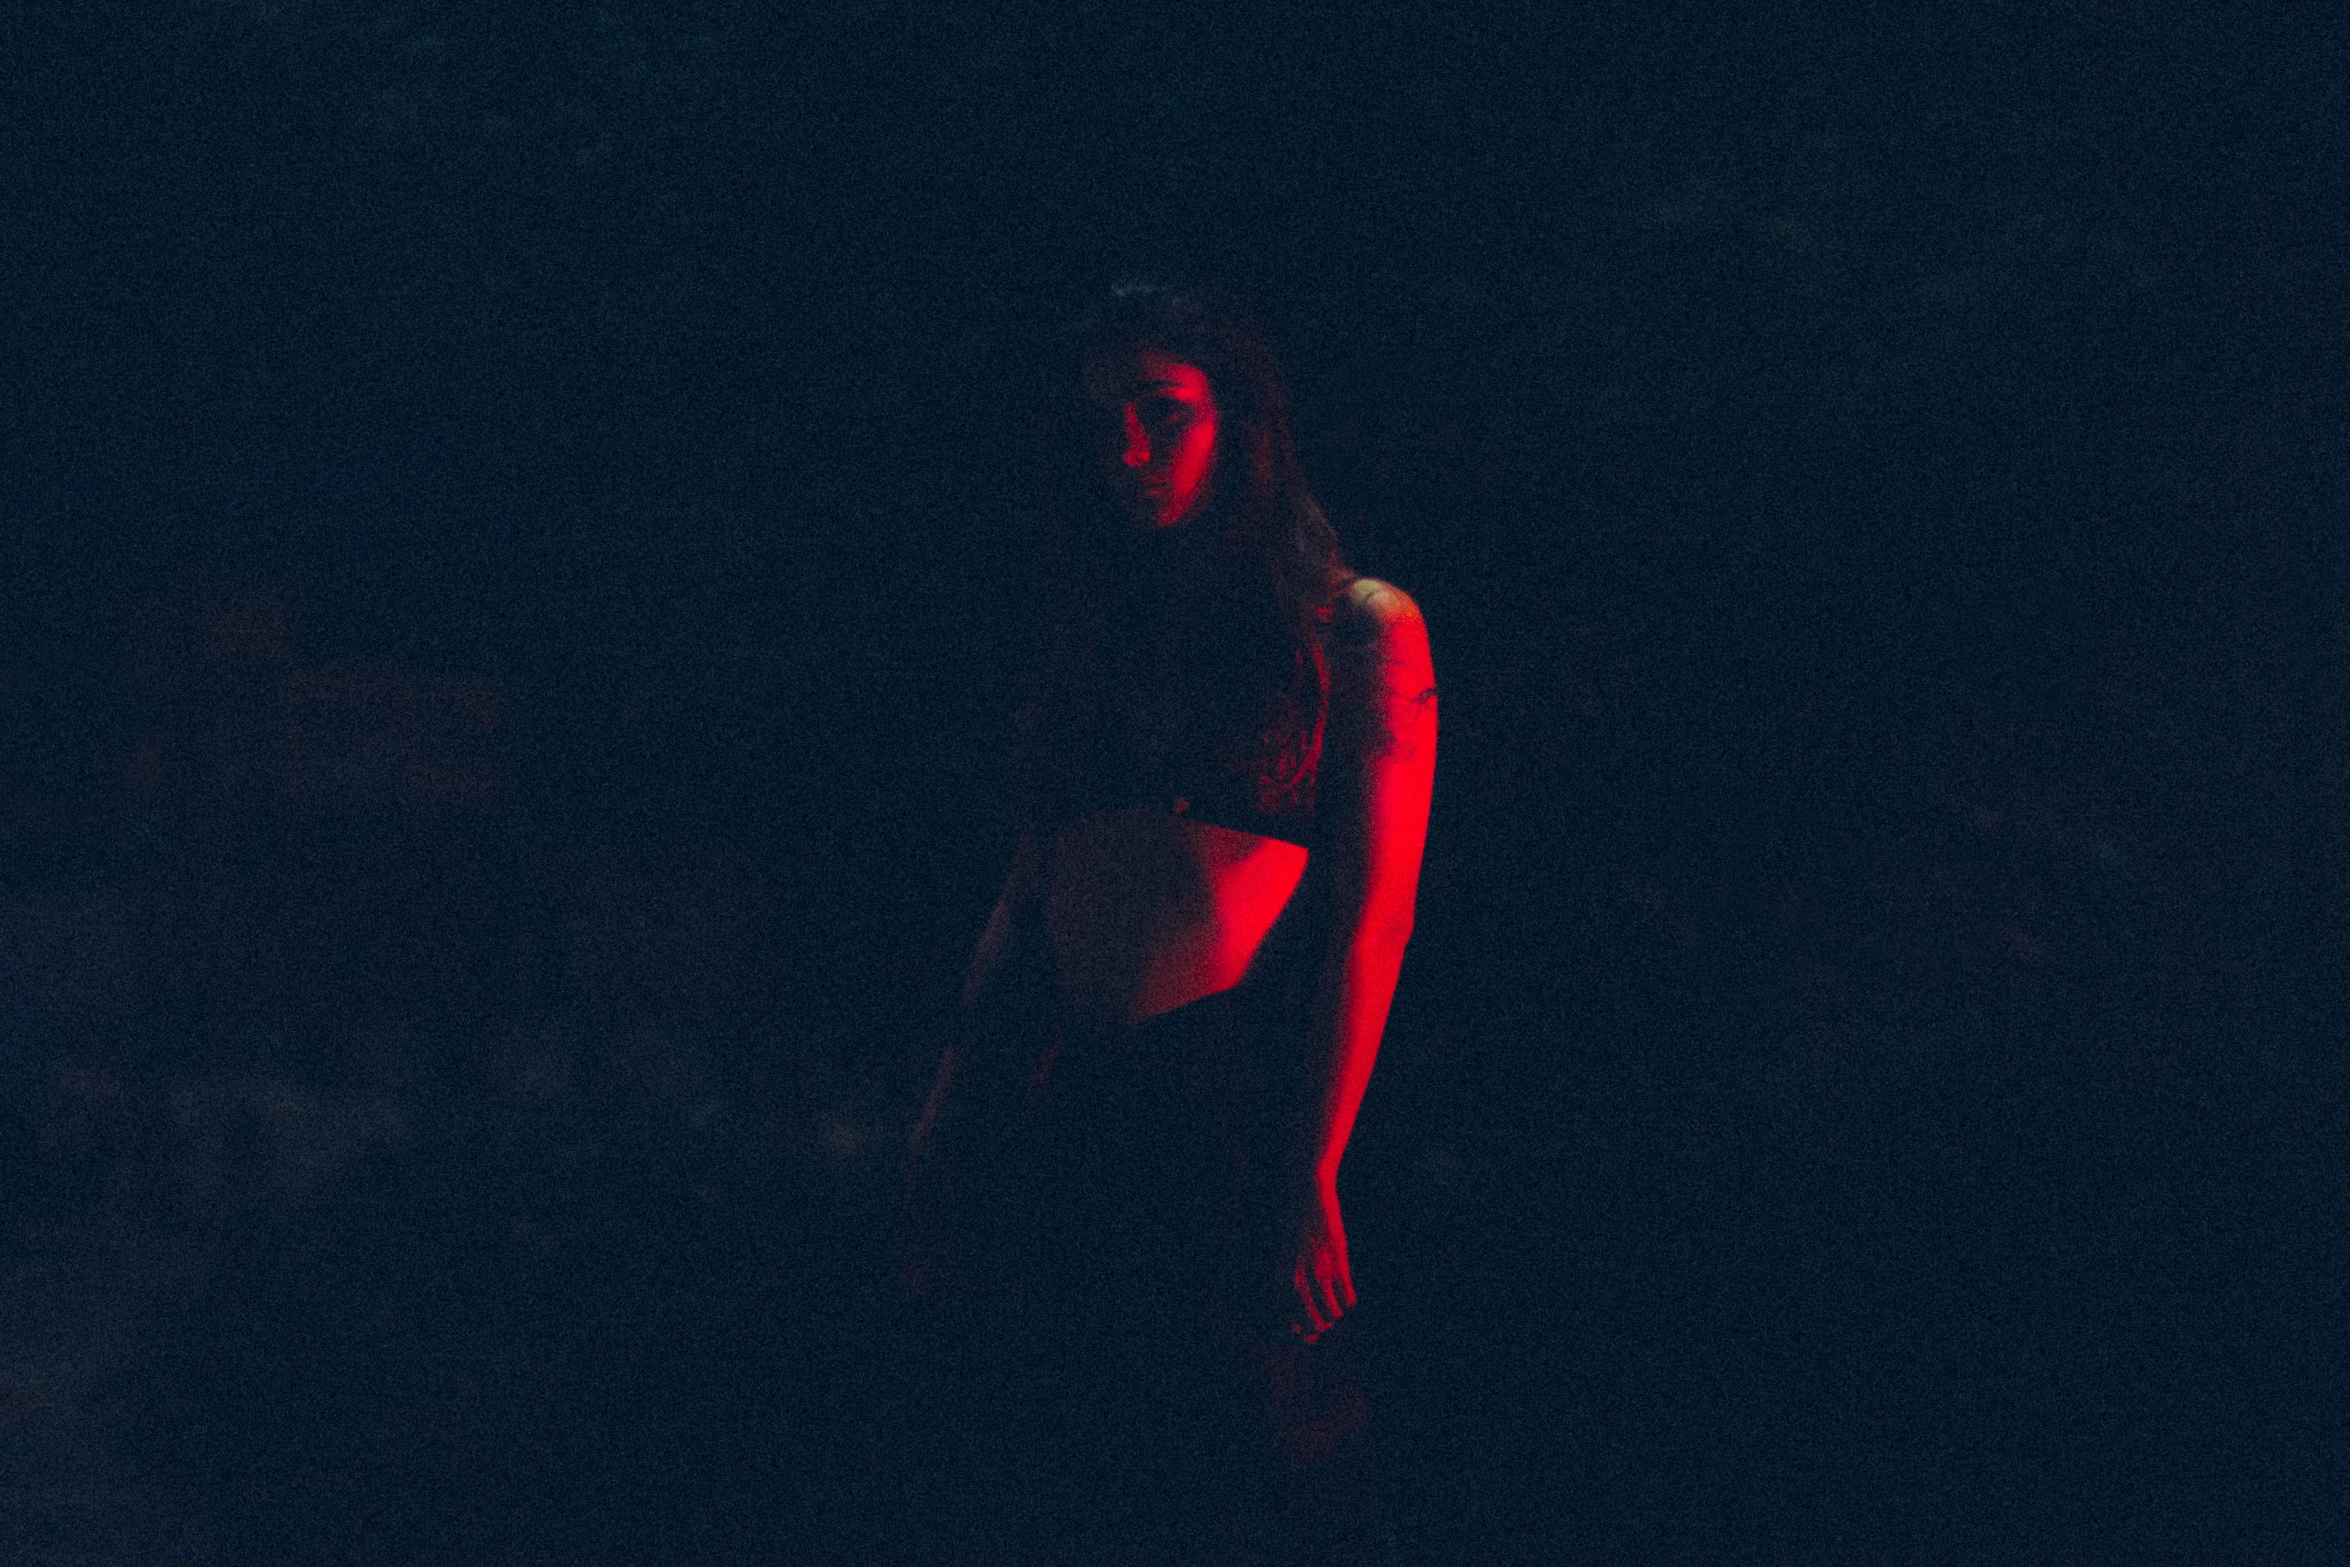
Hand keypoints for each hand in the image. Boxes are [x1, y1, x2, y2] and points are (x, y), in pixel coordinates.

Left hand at [1282, 1177, 1355, 1342]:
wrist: (1304, 1185)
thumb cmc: (1288, 1217)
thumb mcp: (1278, 1247)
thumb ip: (1284, 1273)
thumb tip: (1289, 1299)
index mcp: (1279, 1268)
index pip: (1285, 1312)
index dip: (1295, 1329)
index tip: (1304, 1336)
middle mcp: (1298, 1269)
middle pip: (1309, 1316)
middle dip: (1316, 1328)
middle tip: (1322, 1329)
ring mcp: (1319, 1262)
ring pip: (1330, 1307)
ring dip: (1333, 1316)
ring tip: (1335, 1316)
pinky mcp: (1337, 1254)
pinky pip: (1345, 1290)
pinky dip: (1348, 1302)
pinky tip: (1348, 1302)